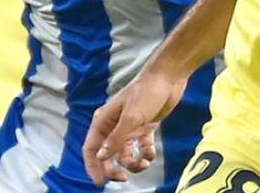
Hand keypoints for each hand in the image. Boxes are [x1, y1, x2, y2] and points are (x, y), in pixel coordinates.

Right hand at [83, 69, 187, 184]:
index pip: (91, 148)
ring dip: (133, 163)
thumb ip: (116, 139)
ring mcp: (129, 127)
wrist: (168, 77)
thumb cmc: (147, 93)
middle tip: (123, 178)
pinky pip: (140, 148)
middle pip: (107, 155)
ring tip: (144, 164)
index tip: (100, 182)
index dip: (93, 167)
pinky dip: (145, 154)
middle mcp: (113, 125)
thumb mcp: (131, 118)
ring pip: (125, 154)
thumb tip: (101, 157)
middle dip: (113, 168)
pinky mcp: (144, 127)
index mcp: (104, 121)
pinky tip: (151, 152)